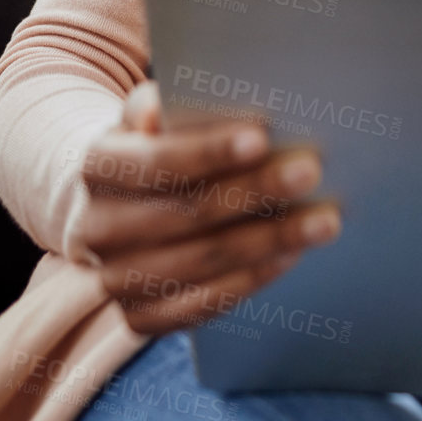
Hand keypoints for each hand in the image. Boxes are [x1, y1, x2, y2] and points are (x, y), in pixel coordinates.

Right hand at [76, 80, 342, 333]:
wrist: (123, 204)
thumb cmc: (156, 145)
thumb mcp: (150, 113)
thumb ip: (157, 103)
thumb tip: (156, 111)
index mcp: (98, 167)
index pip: (157, 161)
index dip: (209, 151)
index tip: (262, 138)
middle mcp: (97, 229)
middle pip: (188, 214)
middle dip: (256, 192)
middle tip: (311, 171)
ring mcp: (116, 279)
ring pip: (203, 262)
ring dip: (270, 240)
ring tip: (324, 219)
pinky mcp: (140, 317)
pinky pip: (203, 305)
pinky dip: (252, 279)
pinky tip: (291, 254)